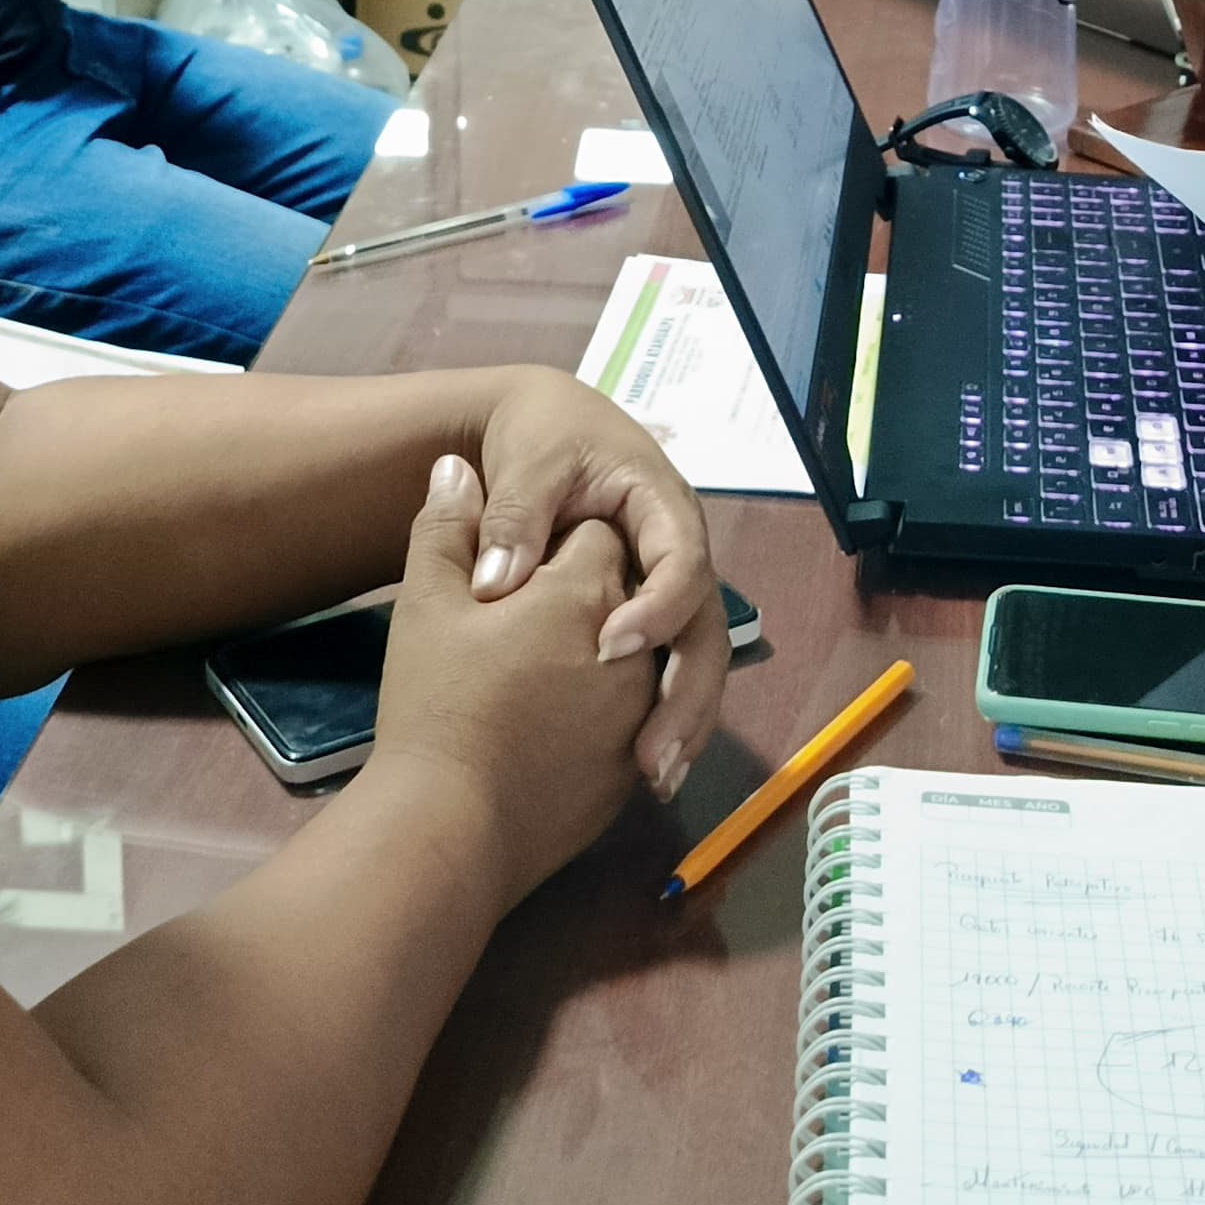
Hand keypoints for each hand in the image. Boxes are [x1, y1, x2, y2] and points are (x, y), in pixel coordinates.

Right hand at [369, 457, 659, 902]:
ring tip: (551, 674)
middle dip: (593, 599)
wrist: (447, 825)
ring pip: (641, 663)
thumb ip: (446, 526)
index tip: (524, 562)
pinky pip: (635, 726)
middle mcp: (632, 648)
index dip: (559, 542)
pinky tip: (564, 728)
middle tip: (531, 620)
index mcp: (587, 591)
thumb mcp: (426, 602)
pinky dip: (608, 718)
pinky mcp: (628, 776)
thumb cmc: (436, 702)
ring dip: (608, 660)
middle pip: (628, 596)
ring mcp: (638, 716)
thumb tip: (454, 467)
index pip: (593, 538)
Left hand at [467, 369, 727, 795]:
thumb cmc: (544, 436)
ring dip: (682, 721)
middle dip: (687, 695)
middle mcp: (678, 556)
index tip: (608, 650)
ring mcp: (667, 592)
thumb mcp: (531, 458)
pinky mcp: (648, 620)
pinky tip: (645, 770)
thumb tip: (498, 586)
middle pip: (705, 630)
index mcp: (662, 508)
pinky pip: (667, 672)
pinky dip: (661, 718)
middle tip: (653, 756)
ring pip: (695, 662)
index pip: (681, 563)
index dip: (657, 609)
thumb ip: (516, 513)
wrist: (545, 425)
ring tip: (656, 779)